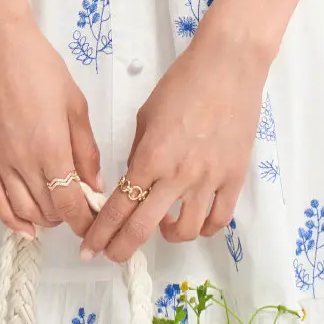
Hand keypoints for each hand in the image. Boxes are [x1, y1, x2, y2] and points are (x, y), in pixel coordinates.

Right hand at [0, 7, 101, 238]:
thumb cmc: (38, 65)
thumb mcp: (75, 103)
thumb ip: (86, 148)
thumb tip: (94, 182)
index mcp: (50, 149)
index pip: (69, 204)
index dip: (85, 221)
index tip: (96, 225)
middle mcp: (21, 162)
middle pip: (47, 210)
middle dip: (68, 217)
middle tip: (81, 208)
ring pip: (20, 210)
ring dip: (42, 219)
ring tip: (57, 214)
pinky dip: (9, 218)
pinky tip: (23, 225)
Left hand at [79, 19, 269, 262]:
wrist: (228, 66)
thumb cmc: (183, 83)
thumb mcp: (147, 115)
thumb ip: (139, 152)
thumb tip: (135, 179)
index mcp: (150, 157)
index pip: (117, 207)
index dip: (100, 233)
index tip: (89, 248)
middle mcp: (176, 175)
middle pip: (142, 228)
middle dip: (121, 249)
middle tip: (112, 256)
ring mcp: (208, 180)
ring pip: (185, 231)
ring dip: (167, 237)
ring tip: (163, 227)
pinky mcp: (234, 178)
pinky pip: (218, 219)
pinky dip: (204, 228)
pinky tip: (194, 221)